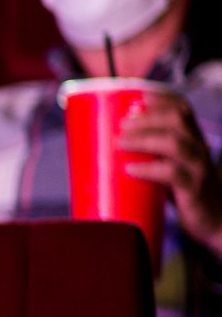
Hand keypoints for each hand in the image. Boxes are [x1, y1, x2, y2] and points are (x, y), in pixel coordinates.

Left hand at [119, 92, 221, 253]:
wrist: (212, 219)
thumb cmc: (183, 191)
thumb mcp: (170, 165)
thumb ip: (150, 154)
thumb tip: (105, 145)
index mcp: (193, 139)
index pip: (183, 109)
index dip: (162, 99)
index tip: (137, 97)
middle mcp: (198, 148)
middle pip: (177, 120)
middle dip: (147, 117)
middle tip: (122, 123)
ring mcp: (198, 168)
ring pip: (174, 143)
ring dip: (143, 139)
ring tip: (120, 142)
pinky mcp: (193, 189)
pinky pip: (172, 173)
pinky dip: (148, 168)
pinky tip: (130, 168)